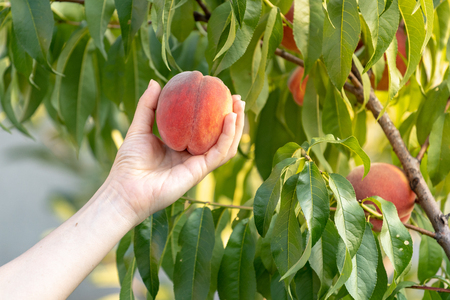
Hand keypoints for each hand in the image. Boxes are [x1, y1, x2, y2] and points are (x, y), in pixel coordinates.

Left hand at [107, 80, 244, 224]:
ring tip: (239, 105)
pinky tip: (230, 118)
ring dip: (237, 125)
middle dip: (233, 117)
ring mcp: (198, 165)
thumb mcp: (139, 128)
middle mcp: (193, 156)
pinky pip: (219, 152)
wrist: (125, 189)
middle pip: (220, 136)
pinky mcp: (200, 172)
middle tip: (236, 97)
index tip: (220, 92)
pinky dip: (228, 135)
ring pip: (226, 145)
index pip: (204, 128)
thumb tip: (155, 81)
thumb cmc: (128, 162)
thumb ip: (148, 106)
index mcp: (181, 147)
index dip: (215, 112)